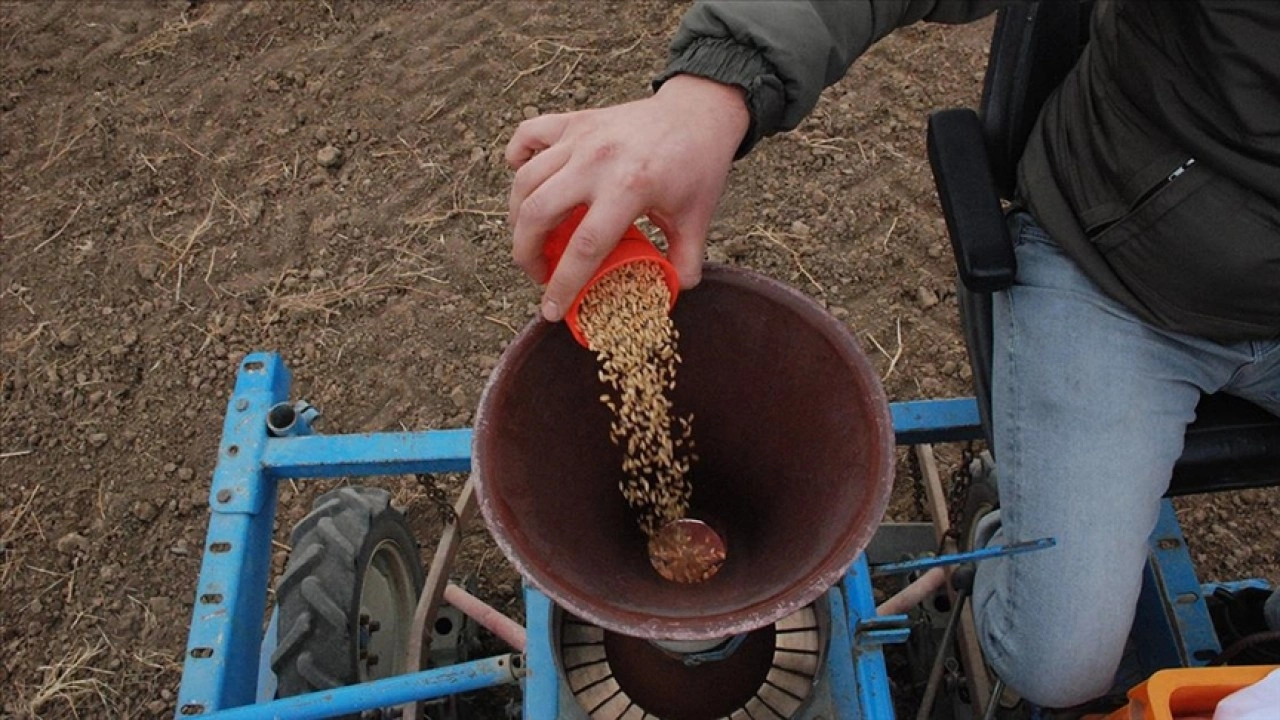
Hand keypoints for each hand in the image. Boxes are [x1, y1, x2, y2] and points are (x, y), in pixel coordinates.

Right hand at [506, 74, 749, 321]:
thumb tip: (672, 291)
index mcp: (630, 187)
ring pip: (525, 181)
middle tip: (538, 273)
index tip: (550, 311)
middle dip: (526, 254)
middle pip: (538, 214)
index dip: (563, 285)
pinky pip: (527, 135)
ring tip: (532, 238)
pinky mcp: (574, 121)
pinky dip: (517, 157)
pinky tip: (523, 178)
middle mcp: (597, 160)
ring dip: (518, 216)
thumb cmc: (697, 166)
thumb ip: (685, 260)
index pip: (584, 247)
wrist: (698, 113)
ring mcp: (581, 137)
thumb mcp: (696, 218)